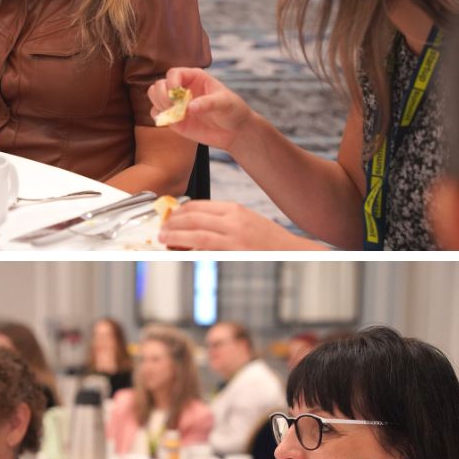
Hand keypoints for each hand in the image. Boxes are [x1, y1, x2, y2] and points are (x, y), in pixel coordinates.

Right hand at [147, 67, 254, 150]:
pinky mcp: (173, 118)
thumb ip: (207, 103)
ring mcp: (176, 103)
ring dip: (159, 105)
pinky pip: (156, 113)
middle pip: (159, 84)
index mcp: (195, 77)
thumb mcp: (224, 103)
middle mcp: (182, 88)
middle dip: (162, 96)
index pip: (173, 73)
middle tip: (174, 107)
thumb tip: (189, 107)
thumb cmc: (233, 110)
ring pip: (154, 97)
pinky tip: (174, 122)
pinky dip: (160, 117)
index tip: (176, 95)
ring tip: (175, 114)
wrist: (234, 131)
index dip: (171, 82)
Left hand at [158, 200, 307, 250]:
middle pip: (193, 217)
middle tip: (162, 228)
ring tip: (163, 237)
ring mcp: (235, 236)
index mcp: (235, 209)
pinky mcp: (235, 252)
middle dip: (172, 222)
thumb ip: (222, 221)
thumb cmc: (271, 240)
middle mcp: (234, 220)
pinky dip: (189, 248)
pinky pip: (205, 248)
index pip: (199, 205)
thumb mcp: (246, 221)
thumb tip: (194, 226)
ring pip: (195, 232)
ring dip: (174, 235)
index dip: (179, 211)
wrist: (296, 252)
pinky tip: (180, 250)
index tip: (169, 217)